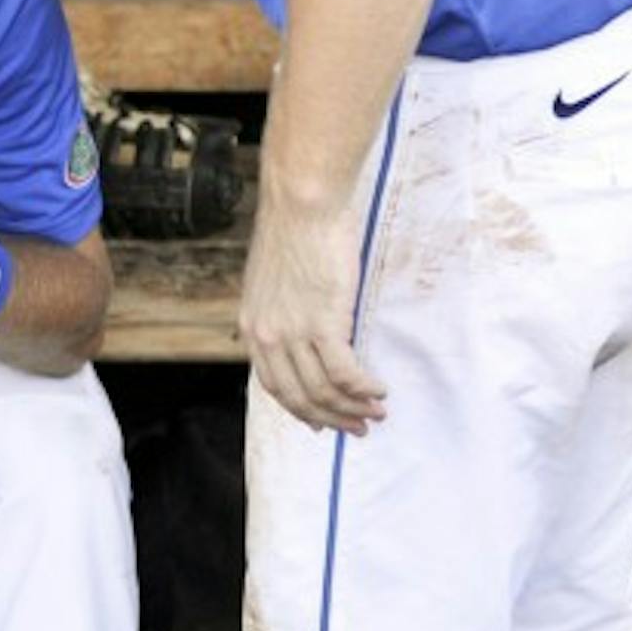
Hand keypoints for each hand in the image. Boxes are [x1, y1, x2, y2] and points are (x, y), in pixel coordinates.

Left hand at [239, 196, 387, 434]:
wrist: (301, 202)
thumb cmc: (294, 229)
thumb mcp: (273, 278)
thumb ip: (281, 308)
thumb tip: (303, 326)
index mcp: (252, 325)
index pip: (273, 384)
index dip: (300, 409)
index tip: (322, 421)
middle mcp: (266, 335)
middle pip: (298, 397)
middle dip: (330, 419)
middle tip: (357, 428)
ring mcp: (292, 332)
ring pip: (323, 390)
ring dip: (353, 408)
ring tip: (377, 412)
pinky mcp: (322, 322)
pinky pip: (345, 373)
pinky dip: (364, 388)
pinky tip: (379, 390)